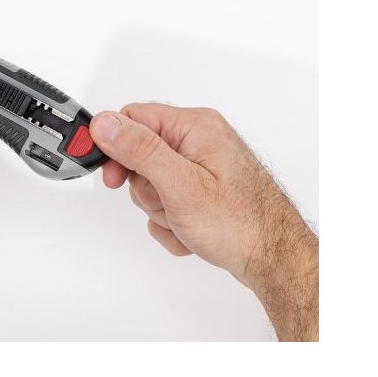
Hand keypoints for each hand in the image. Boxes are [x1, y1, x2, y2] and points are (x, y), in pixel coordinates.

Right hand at [90, 105, 317, 340]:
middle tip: (168, 205)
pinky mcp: (203, 188)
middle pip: (140, 154)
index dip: (116, 148)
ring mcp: (202, 166)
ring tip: (185, 221)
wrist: (273, 258)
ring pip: (152, 183)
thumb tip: (104, 124)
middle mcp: (200, 140)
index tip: (114, 178)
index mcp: (195, 126)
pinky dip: (173, 222)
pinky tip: (191, 231)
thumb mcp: (179, 185)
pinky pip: (167, 202)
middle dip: (147, 189)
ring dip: (161, 210)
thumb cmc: (239, 223)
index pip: (133, 118)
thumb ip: (139, 150)